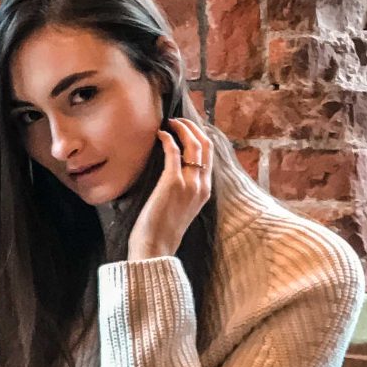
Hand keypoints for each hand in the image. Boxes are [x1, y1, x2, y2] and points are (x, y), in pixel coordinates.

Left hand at [126, 118, 212, 262]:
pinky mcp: (172, 183)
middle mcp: (201, 185)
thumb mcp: (181, 208)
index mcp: (205, 191)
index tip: (188, 127)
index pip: (210, 156)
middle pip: (206, 146)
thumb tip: (173, 174)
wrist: (156, 247)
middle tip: (179, 120)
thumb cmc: (162, 230)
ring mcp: (189, 184)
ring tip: (170, 122)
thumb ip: (183, 191)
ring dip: (182, 129)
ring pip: (194, 146)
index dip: (200, 137)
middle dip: (193, 128)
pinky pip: (174, 153)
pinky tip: (160, 134)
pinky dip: (168, 139)